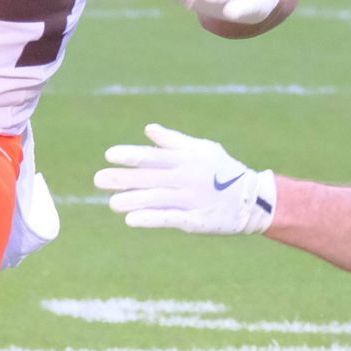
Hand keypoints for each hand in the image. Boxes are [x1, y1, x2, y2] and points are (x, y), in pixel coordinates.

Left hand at [94, 123, 276, 233]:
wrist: (252, 199)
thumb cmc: (223, 171)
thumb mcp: (202, 149)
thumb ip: (174, 141)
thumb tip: (148, 129)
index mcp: (187, 159)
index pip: (154, 156)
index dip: (131, 155)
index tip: (110, 155)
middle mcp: (187, 178)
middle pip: (150, 178)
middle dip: (123, 178)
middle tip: (98, 180)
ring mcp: (191, 200)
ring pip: (157, 199)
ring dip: (132, 200)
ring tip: (111, 204)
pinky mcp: (195, 220)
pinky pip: (169, 219)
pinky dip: (150, 218)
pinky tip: (131, 220)